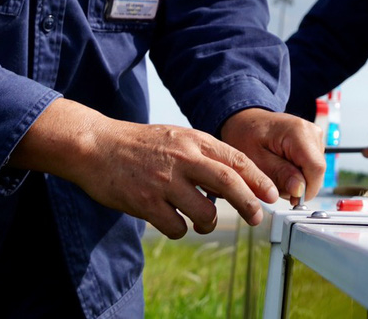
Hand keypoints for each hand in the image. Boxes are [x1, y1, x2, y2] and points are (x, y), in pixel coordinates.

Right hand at [9, 97, 280, 239]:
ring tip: (204, 221)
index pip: (236, 159)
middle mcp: (183, 159)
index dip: (258, 178)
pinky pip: (175, 227)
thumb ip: (204, 153)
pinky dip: (181, 230)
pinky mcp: (144, 203)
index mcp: (193, 141)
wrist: (96, 146)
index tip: (271, 193)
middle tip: (257, 216)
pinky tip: (175, 223)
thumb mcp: (177, 137)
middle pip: (228, 182)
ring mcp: (163, 182)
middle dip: (248, 202)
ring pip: (204, 211)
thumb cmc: (140, 144)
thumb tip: (235, 176)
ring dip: (209, 222)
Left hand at [219, 107, 325, 208]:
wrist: (246, 122)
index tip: (290, 199)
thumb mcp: (255, 160)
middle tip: (274, 182)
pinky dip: (297, 173)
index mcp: (298, 132)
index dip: (306, 189)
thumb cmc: (246, 136)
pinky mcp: (314, 142)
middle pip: (317, 171)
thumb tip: (299, 190)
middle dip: (298, 186)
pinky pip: (311, 166)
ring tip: (276, 172)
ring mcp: (315, 136)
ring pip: (315, 171)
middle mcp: (312, 131)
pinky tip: (282, 167)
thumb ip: (278, 175)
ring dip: (297, 180)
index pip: (316, 168)